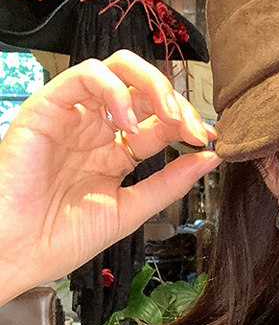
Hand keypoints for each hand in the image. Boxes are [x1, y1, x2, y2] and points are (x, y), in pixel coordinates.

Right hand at [0, 49, 221, 303]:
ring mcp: (74, 116)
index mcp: (117, 151)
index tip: (210, 139)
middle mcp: (97, 128)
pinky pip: (85, 75)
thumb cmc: (62, 239)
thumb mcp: (130, 210)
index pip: (162, 121)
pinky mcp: (47, 108)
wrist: (15, 254)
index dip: (189, 123)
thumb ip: (170, 183)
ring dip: (153, 86)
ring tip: (169, 118)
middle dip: (177, 101)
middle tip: (194, 128)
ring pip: (118, 69)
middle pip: (145, 89)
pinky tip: (128, 121)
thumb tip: (212, 158)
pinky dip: (116, 89)